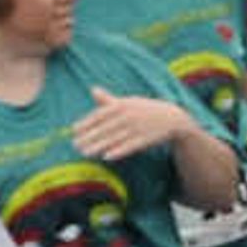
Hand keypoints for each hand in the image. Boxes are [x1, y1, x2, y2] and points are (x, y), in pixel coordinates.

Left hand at [71, 87, 201, 160]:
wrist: (173, 117)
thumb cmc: (146, 109)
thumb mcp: (129, 102)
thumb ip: (109, 100)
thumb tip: (93, 90)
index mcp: (122, 105)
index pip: (100, 115)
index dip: (86, 123)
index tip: (74, 131)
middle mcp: (128, 116)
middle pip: (104, 128)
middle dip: (89, 137)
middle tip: (75, 145)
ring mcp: (137, 128)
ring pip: (114, 139)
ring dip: (98, 146)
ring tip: (85, 153)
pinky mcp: (146, 139)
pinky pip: (129, 146)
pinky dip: (118, 151)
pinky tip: (106, 157)